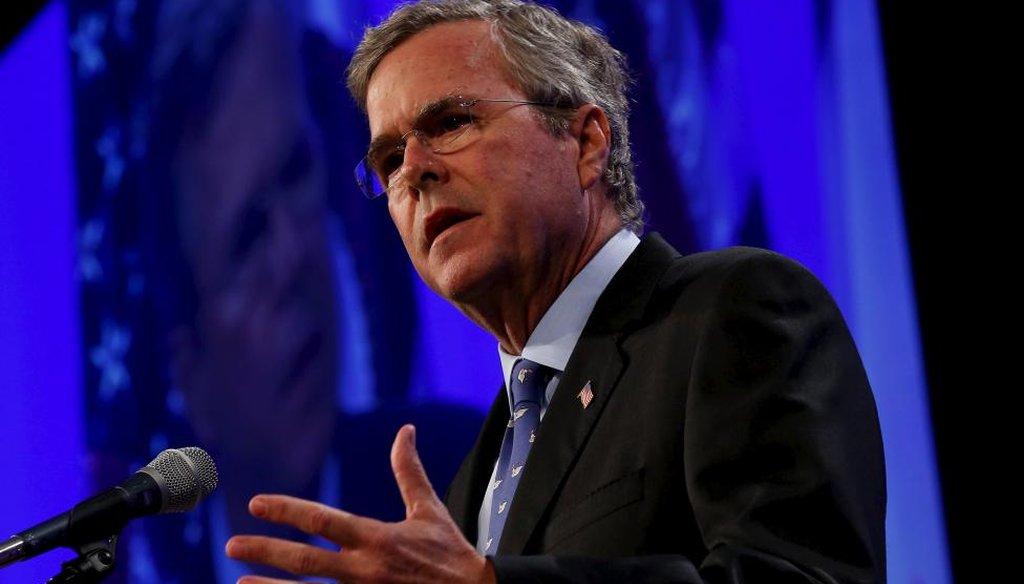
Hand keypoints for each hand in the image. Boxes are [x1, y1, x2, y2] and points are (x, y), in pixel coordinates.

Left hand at [226, 424, 495, 583]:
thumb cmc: (450, 554)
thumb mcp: (429, 510)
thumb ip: (409, 471)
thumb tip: (405, 430)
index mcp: (378, 538)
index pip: (323, 520)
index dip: (287, 511)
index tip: (256, 504)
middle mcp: (365, 570)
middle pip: (305, 561)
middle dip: (265, 551)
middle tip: (232, 545)